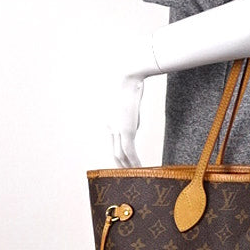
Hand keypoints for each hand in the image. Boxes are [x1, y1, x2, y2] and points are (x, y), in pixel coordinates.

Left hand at [102, 26, 159, 167]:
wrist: (127, 74)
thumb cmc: (130, 82)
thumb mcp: (128, 100)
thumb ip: (130, 114)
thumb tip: (134, 121)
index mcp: (109, 120)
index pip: (112, 142)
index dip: (118, 155)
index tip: (125, 163)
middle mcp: (109, 126)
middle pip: (113, 152)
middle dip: (120, 166)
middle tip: (128, 176)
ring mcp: (116, 128)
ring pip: (119, 155)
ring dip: (128, 167)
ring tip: (136, 176)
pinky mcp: (126, 129)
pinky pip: (129, 151)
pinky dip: (135, 161)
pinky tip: (141, 169)